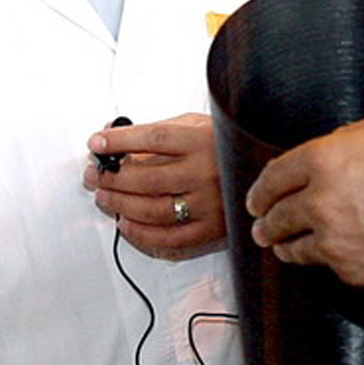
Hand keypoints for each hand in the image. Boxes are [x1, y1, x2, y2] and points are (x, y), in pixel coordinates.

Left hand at [83, 113, 224, 256]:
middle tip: (95, 174)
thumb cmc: (227, 146)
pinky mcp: (212, 229)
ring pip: (152, 209)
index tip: (96, 143)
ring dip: (120, 205)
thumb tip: (114, 133)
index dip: (119, 141)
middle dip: (111, 177)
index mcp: (203, 141)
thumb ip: (160, 129)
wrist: (268, 171)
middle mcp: (206, 172)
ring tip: (104, 197)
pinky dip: (142, 235)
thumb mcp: (199, 124)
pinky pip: (170, 239)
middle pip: (146, 177)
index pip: (152, 139)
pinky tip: (125, 224)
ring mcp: (209, 204)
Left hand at [244, 107, 363, 287]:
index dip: (260, 189)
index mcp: (325, 160)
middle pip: (274, 216)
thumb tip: (340, 142)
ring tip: (283, 245)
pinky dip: (323, 262)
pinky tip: (326, 257)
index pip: (273, 176)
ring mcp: (334, 241)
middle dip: (265, 220)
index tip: (258, 197)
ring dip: (284, 245)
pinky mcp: (352, 271)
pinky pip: (325, 267)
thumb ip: (355, 131)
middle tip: (263, 223)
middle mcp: (321, 202)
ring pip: (291, 248)